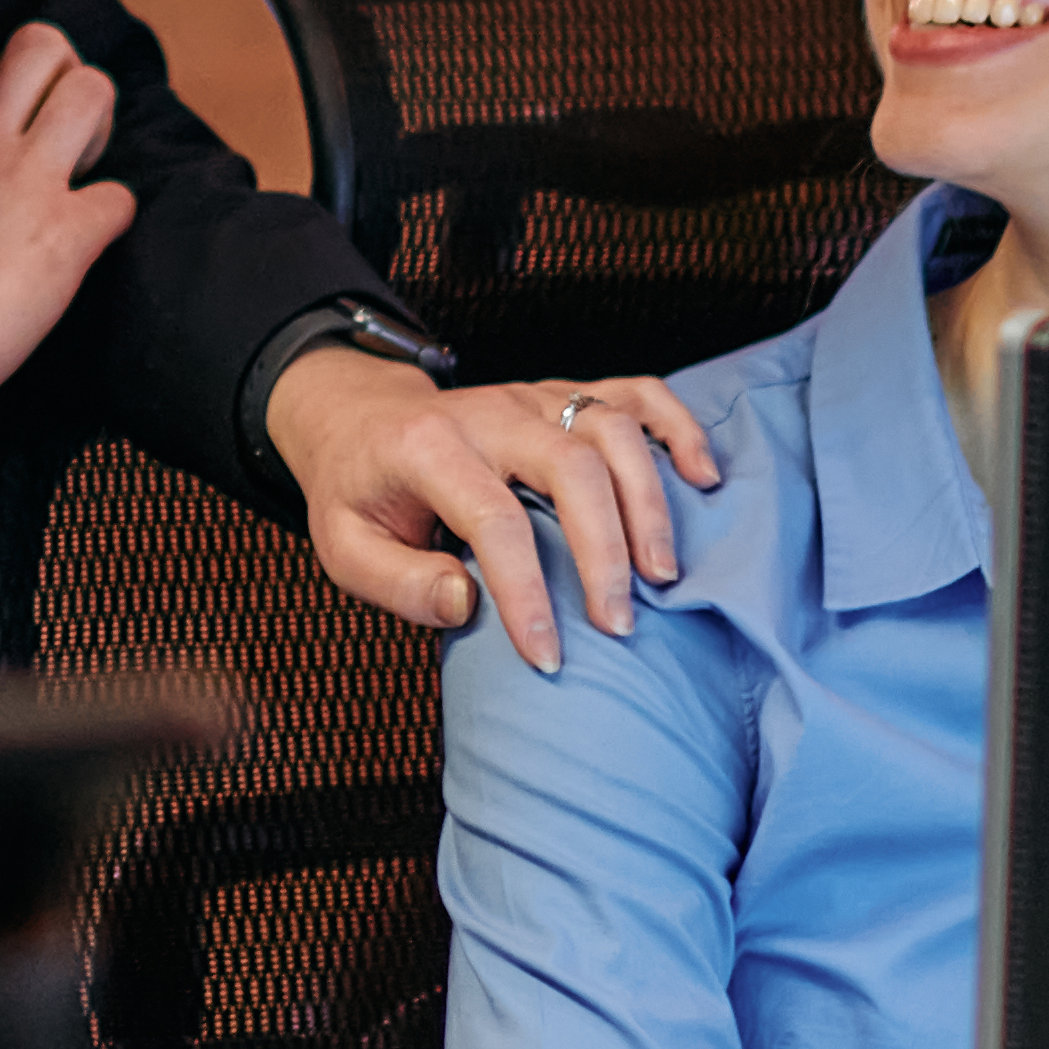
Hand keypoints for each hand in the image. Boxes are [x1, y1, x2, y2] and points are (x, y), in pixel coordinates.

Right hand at [0, 23, 134, 412]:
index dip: (2, 83)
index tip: (5, 124)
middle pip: (41, 45)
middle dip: (64, 76)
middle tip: (62, 128)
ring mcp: (26, 181)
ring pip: (93, 90)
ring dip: (98, 127)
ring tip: (80, 168)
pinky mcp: (67, 234)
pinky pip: (119, 197)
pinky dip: (110, 216)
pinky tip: (88, 239)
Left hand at [260, 343, 717, 674]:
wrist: (359, 418)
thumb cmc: (360, 491)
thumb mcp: (344, 546)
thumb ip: (398, 582)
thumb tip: (468, 604)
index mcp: (428, 448)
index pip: (493, 518)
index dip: (526, 592)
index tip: (548, 656)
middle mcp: (490, 412)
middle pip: (570, 465)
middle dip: (604, 550)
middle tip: (619, 624)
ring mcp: (532, 397)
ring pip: (611, 427)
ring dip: (647, 502)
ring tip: (663, 575)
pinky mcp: (563, 395)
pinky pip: (635, 392)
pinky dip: (679, 427)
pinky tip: (704, 477)